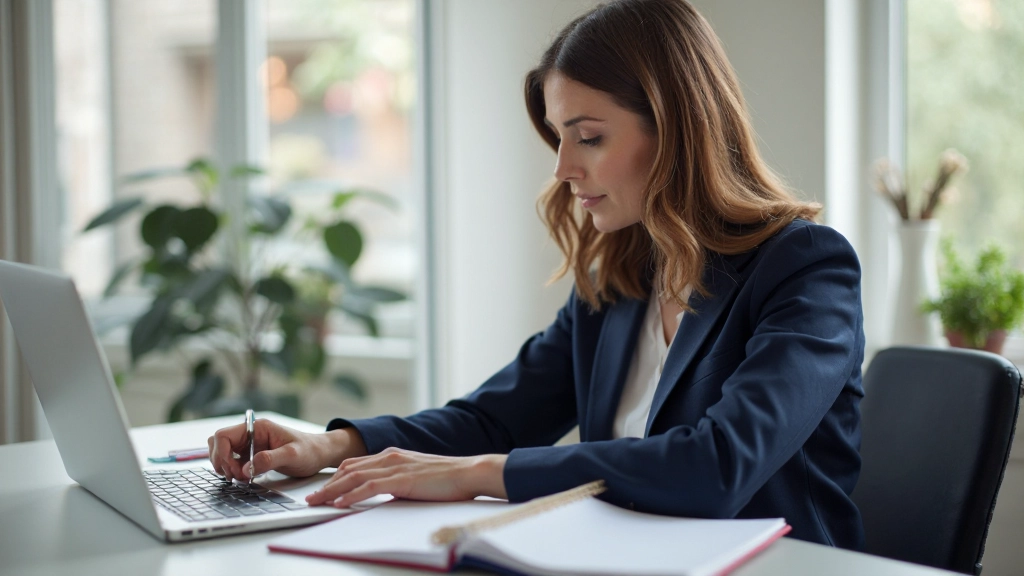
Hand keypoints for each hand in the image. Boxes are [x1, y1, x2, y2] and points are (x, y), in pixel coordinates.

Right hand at [207, 419, 366, 481]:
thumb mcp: (292, 455)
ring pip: (222, 452)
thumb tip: (246, 469)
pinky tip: (246, 478)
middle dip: (221, 461)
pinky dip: (232, 471)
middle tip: (237, 476)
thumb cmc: (309, 451)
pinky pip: (232, 462)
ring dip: (225, 466)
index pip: (223, 435)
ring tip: (242, 477)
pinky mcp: (251, 456)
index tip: (234, 470)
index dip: (221, 453)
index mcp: (258, 427)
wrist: (319, 455)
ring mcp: (249, 445)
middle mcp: (250, 434)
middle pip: (217, 443)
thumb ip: (270, 460)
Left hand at [304, 447, 507, 507]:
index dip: (336, 477)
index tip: (323, 489)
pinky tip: (339, 503)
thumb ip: (398, 481)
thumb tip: (385, 493)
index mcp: (393, 455)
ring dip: (332, 490)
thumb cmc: (448, 479)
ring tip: (316, 502)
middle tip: (310, 498)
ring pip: (354, 477)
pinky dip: (351, 495)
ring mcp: (396, 466)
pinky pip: (370, 487)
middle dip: (327, 484)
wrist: (470, 473)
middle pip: (349, 469)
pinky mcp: (402, 479)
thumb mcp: (416, 478)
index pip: (356, 464)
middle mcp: (391, 456)